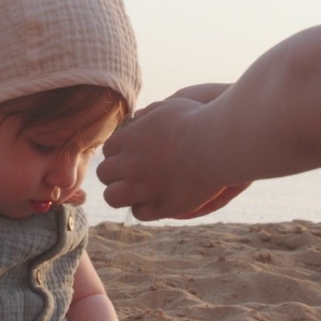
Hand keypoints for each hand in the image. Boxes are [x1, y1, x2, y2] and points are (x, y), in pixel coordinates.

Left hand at [98, 88, 249, 220]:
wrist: (216, 144)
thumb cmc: (198, 121)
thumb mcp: (170, 107)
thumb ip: (151, 113)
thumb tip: (140, 117)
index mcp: (129, 139)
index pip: (108, 151)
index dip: (118, 155)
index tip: (129, 157)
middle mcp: (130, 164)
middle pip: (104, 174)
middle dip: (116, 174)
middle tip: (131, 175)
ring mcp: (143, 187)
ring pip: (113, 197)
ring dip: (121, 194)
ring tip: (135, 192)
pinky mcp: (160, 206)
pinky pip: (139, 213)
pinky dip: (145, 208)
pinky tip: (156, 202)